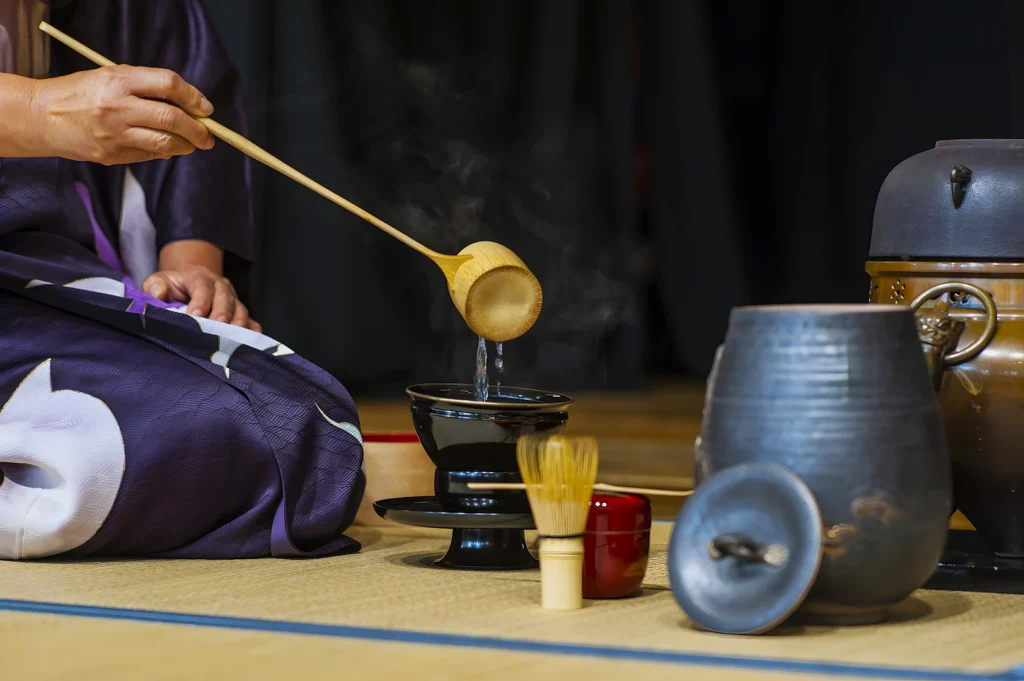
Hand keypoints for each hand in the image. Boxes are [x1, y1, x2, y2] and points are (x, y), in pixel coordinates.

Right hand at [30, 65, 215, 164]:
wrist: (42, 116)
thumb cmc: (82, 93)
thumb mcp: (110, 77)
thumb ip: (147, 87)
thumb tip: (191, 107)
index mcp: (118, 80)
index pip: (168, 84)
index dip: (194, 97)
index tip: (206, 109)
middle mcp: (116, 106)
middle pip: (172, 118)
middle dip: (199, 130)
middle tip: (209, 136)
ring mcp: (113, 133)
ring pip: (165, 143)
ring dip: (186, 146)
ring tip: (192, 144)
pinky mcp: (109, 154)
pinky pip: (148, 155)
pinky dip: (163, 152)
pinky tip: (166, 148)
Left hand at [143, 265, 261, 331]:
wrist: (189, 282)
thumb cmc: (172, 286)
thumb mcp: (159, 281)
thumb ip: (154, 286)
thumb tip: (158, 294)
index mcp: (200, 277)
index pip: (203, 287)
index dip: (200, 301)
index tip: (194, 317)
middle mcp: (221, 287)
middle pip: (226, 299)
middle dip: (222, 314)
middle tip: (217, 329)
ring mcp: (233, 300)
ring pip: (240, 310)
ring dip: (237, 325)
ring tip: (231, 339)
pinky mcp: (240, 313)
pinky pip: (252, 322)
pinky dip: (252, 332)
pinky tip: (249, 344)